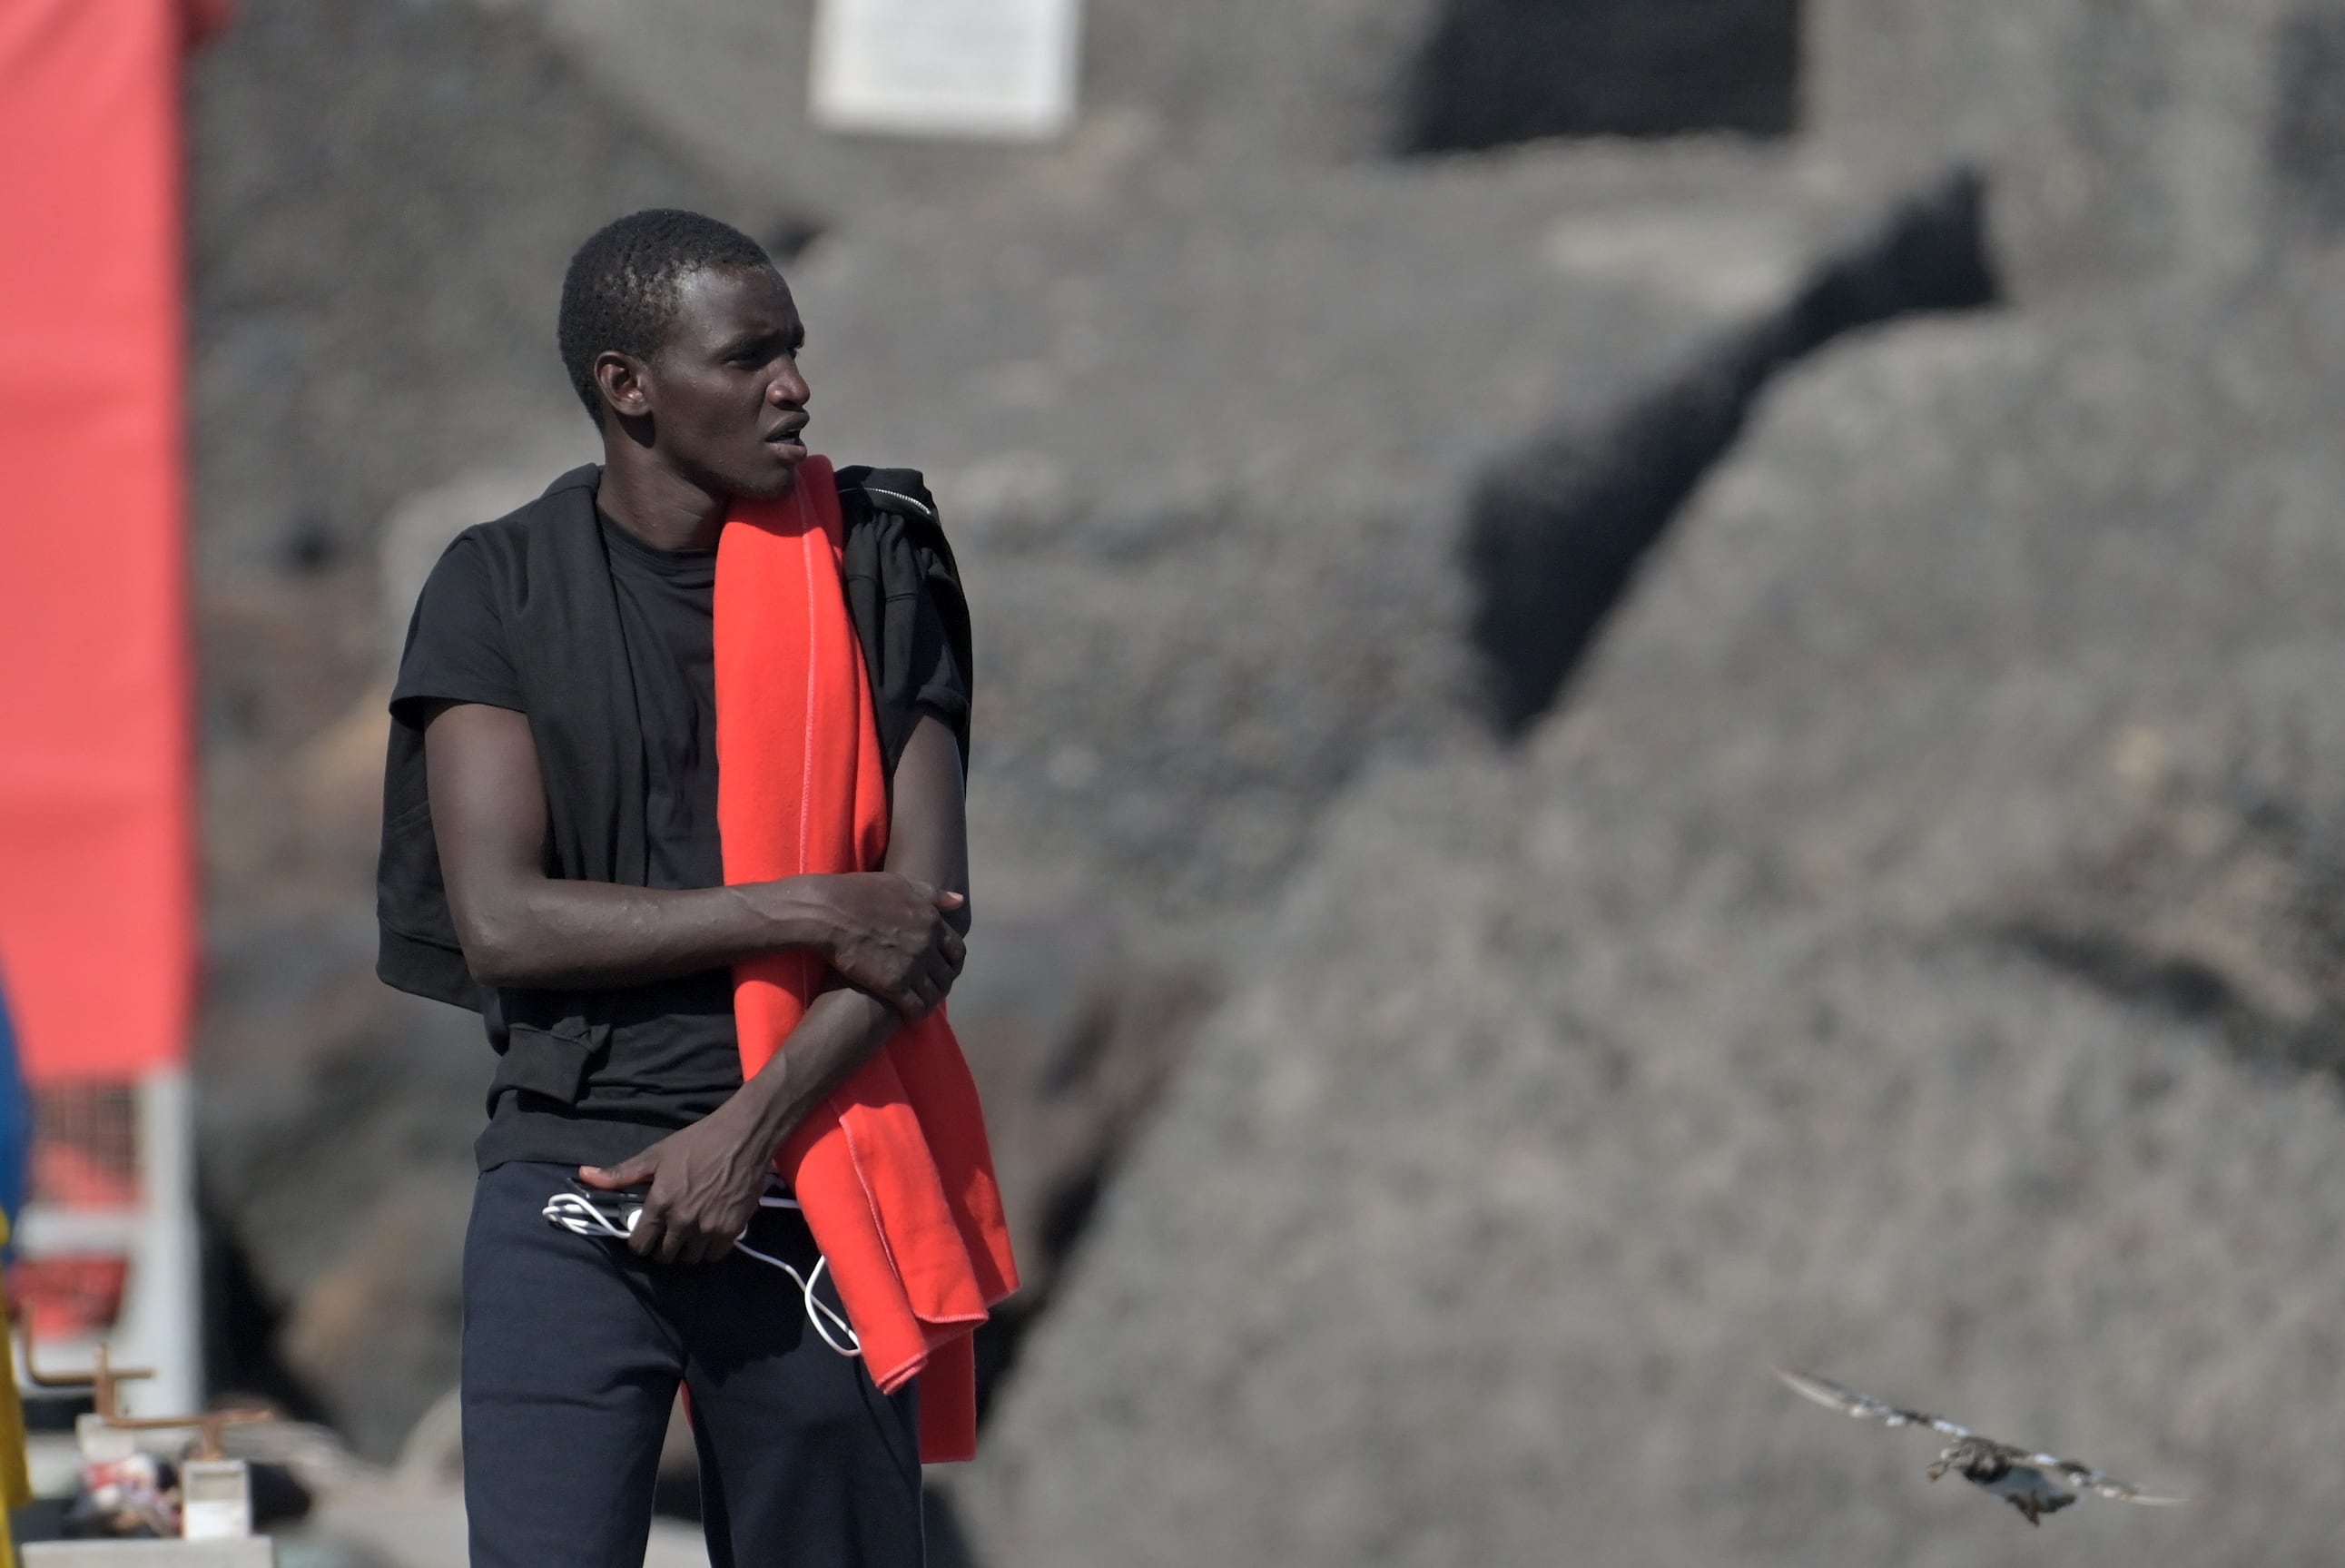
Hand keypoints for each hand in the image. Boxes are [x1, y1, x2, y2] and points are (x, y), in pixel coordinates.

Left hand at [579, 1107, 774, 1264]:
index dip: (640, 1242)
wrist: (744, 1136)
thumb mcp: (657, 1154)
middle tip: (669, 1233)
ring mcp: (709, 1228)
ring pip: (690, 1259)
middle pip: (665, 1256)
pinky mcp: (733, 1230)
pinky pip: (715, 1255)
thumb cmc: (698, 1142)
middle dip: (663, 1247)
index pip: (640, 1244)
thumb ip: (621, 1173)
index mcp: (660, 1203)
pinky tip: (709, 1232)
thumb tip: (584, 1174)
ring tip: (690, 1234)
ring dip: (687, 1250)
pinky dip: (710, 1248)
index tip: (645, 1234)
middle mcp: (683, 1221)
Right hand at [808, 872, 965, 1018]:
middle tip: (931, 991)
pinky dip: (916, 1014)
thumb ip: (932, 895)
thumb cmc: (859, 892)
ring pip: (934, 993)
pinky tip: (909, 1017)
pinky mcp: (893, 985)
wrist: (829, 911)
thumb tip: (959, 900)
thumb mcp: (900, 885)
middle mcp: (927, 945)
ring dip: (930, 1002)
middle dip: (941, 985)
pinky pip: (915, 1007)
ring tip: (921, 1006)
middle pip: (946, 975)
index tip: (943, 969)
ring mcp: (912, 966)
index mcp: (931, 921)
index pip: (956, 950)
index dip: (952, 963)